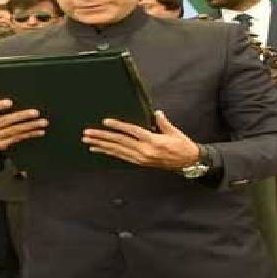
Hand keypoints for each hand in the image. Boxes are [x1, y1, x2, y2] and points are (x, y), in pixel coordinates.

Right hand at [0, 99, 47, 153]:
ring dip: (29, 127)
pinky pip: (16, 139)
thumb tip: (9, 103)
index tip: (9, 102)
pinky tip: (38, 132)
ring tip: (42, 123)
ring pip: (13, 132)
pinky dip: (28, 135)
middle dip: (21, 117)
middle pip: (3, 122)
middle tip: (35, 113)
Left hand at [82, 111, 199, 170]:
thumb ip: (163, 123)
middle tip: (88, 134)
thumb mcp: (174, 132)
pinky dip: (109, 152)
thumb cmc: (183, 146)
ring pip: (117, 151)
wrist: (188, 164)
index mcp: (153, 141)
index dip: (118, 126)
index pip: (132, 131)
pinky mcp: (140, 162)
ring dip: (101, 145)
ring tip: (88, 141)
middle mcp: (145, 151)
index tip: (105, 122)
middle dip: (102, 137)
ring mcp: (141, 158)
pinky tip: (99, 149)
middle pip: (119, 142)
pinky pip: (121, 157)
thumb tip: (156, 113)